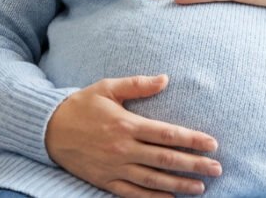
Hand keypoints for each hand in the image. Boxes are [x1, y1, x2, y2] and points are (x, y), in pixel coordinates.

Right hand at [45, 74, 221, 196]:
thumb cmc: (81, 105)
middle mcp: (124, 148)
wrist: (48, 129)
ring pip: (153, 180)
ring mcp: (115, 167)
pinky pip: (133, 193)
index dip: (193, 140)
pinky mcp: (105, 180)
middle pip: (166, 160)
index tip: (213, 144)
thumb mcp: (108, 87)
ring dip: (179, 185)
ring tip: (200, 187)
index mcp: (127, 124)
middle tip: (217, 168)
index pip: (168, 134)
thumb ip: (138, 84)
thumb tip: (166, 79)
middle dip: (194, 165)